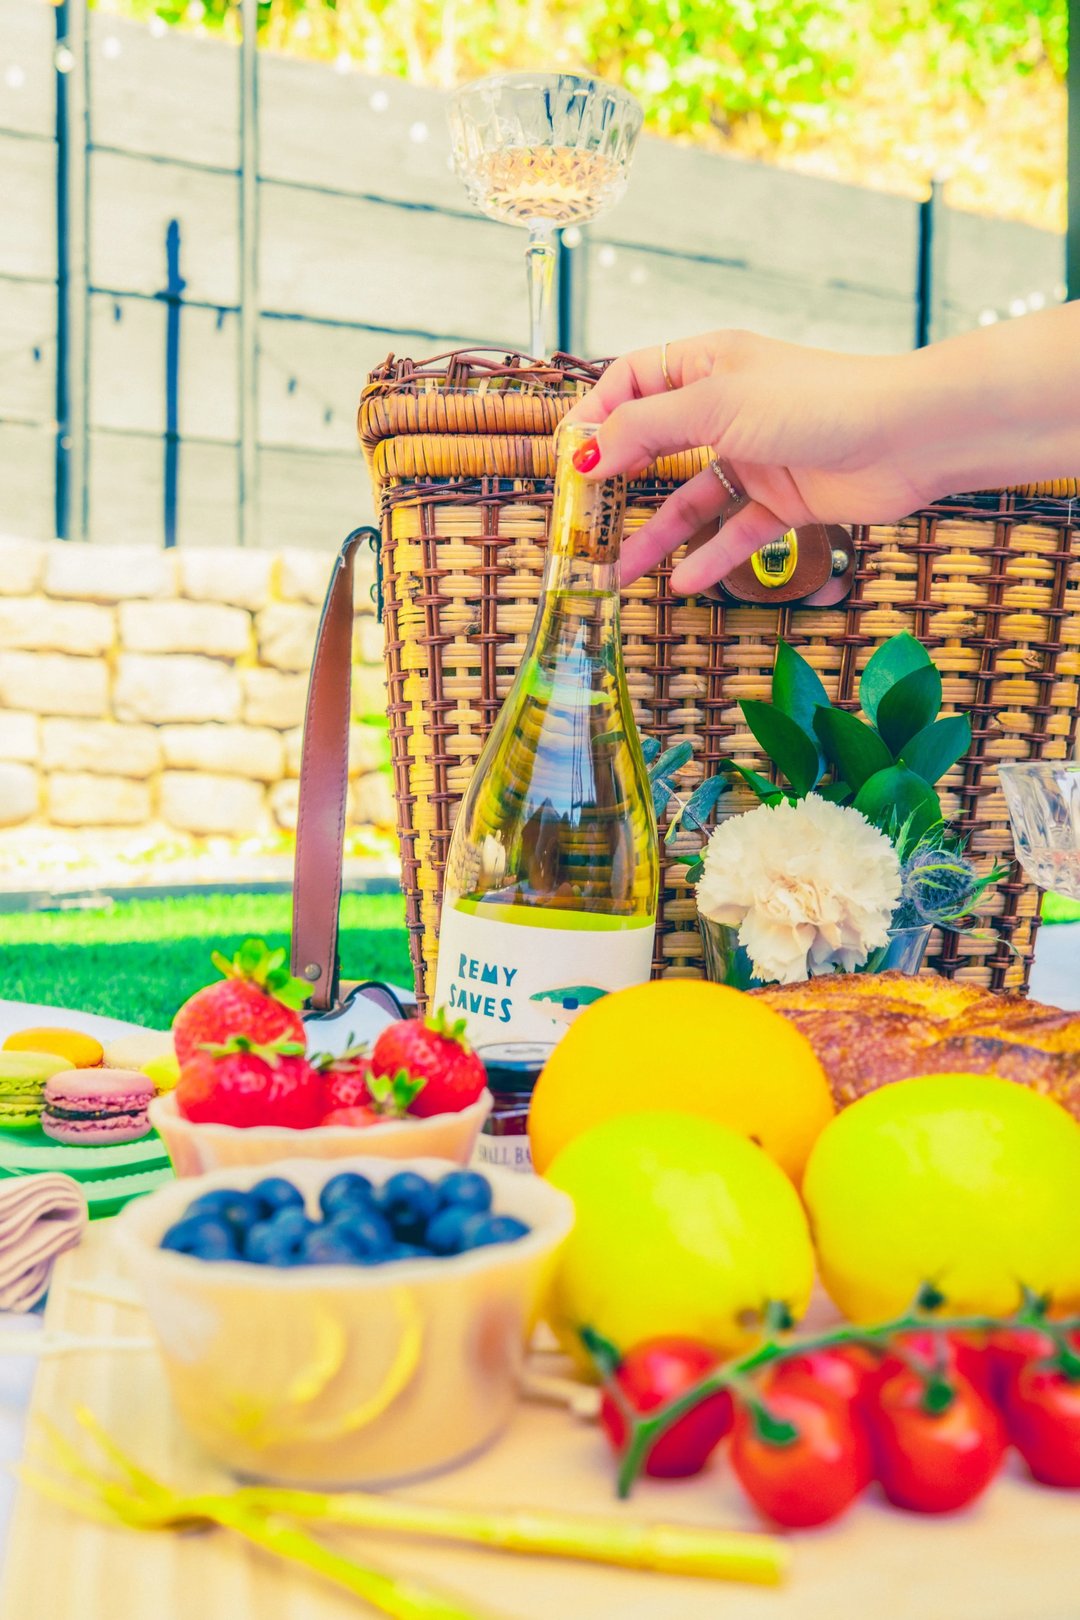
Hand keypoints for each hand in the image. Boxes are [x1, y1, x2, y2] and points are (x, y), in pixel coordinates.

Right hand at [561, 330, 937, 592]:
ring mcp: (756, 455)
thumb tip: (587, 452)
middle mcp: (727, 407)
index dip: (596, 416)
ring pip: (690, 498)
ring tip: (616, 572)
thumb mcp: (716, 406)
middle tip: (579, 522)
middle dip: (615, 484)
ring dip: (654, 534)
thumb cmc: (816, 400)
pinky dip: (710, 558)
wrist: (908, 434)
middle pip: (654, 445)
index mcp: (708, 363)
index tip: (567, 458)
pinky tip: (682, 583)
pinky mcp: (785, 499)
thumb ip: (646, 430)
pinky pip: (735, 532)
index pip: (631, 382)